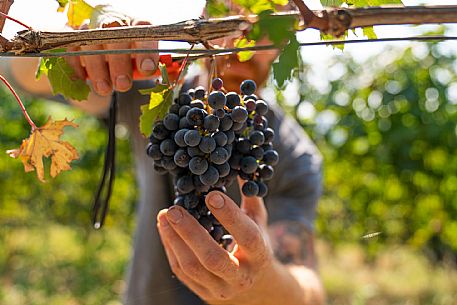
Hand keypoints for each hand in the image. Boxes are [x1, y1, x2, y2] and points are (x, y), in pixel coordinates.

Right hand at [66, 20, 158, 95]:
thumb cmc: (129, 58)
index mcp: (138, 25)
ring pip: (90, 40)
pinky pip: (70, 47)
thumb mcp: (144, 61)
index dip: (146, 50)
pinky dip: (76, 65)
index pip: (144, 32)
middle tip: (123, 85)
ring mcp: (91, 26)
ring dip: (97, 67)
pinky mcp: (72, 35)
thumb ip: (157, 68)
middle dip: (119, 62)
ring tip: (105, 89)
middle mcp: (115, 20)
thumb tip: (178, 79)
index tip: (146, 69)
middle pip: (114, 35)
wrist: (100, 49)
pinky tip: (83, 80)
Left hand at [157, 189, 276, 303]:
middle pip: (213, 258)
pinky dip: (170, 248)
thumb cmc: (255, 244)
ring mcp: (220, 289)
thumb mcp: (258, 221)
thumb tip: (241, 164)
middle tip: (174, 208)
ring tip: (164, 214)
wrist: (254, 286)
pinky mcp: (203, 292)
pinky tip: (164, 228)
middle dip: (191, 233)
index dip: (230, 216)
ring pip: (192, 267)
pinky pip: (181, 271)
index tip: (211, 194)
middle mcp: (241, 277)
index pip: (247, 236)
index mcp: (259, 256)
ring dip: (174, 239)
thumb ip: (250, 195)